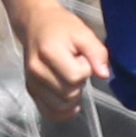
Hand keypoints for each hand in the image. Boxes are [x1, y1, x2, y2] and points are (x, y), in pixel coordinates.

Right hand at [15, 3, 110, 123]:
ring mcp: (32, 83)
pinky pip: (49, 113)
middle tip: (76, 66)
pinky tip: (71, 104)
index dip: (85, 69)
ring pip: (60, 106)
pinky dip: (63, 113)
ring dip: (72, 96)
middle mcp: (37, 71)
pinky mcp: (31, 91)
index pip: (75, 77)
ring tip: (70, 78)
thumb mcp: (83, 32)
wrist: (35, 23)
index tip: (82, 57)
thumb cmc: (61, 26)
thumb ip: (97, 53)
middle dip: (79, 83)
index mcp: (49, 53)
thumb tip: (104, 75)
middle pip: (68, 94)